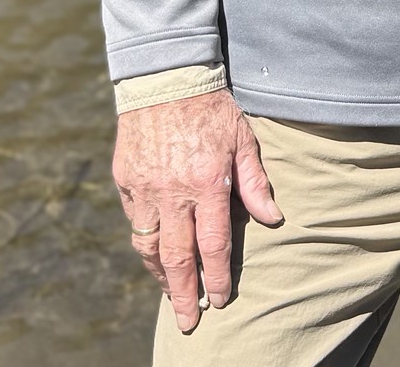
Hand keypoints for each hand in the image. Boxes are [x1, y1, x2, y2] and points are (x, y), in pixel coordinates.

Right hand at [114, 90, 283, 332]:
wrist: (165, 77)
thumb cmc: (212, 108)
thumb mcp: (243, 138)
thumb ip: (255, 182)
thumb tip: (273, 218)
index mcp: (206, 183)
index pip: (212, 245)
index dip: (216, 278)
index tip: (221, 300)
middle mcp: (172, 192)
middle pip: (176, 257)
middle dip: (184, 294)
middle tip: (189, 321)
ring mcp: (144, 189)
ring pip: (148, 247)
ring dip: (160, 276)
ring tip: (172, 296)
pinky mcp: (125, 180)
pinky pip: (134, 222)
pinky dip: (145, 244)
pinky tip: (155, 255)